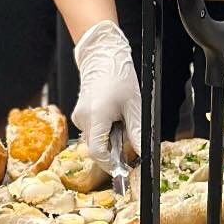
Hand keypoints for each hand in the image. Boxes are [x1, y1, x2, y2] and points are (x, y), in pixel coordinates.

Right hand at [72, 20, 141, 166]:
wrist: (102, 56)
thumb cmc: (119, 76)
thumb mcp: (134, 106)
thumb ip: (137, 133)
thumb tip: (144, 155)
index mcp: (96, 116)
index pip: (99, 153)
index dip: (112, 164)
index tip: (124, 167)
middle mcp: (83, 118)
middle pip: (97, 147)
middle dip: (113, 148)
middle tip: (126, 133)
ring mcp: (79, 116)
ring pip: (94, 139)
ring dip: (108, 137)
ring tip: (119, 118)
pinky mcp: (79, 113)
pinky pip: (91, 130)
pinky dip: (102, 128)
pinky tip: (111, 114)